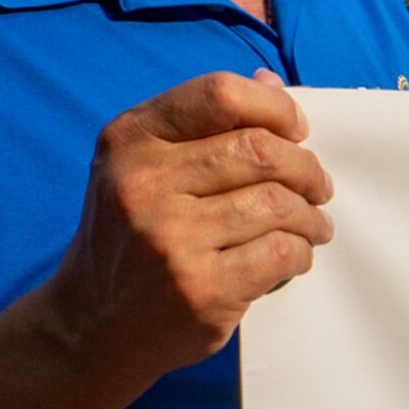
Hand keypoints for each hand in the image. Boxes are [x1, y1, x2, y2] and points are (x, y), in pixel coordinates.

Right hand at [36, 72, 334, 395]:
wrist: (91, 325)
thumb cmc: (128, 238)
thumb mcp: (140, 168)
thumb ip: (201, 124)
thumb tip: (270, 82)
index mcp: (129, 140)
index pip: (220, 95)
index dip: (274, 107)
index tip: (296, 131)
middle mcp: (143, 184)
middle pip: (259, 150)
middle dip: (305, 167)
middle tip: (317, 186)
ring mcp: (171, 239)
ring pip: (276, 202)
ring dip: (310, 214)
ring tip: (314, 223)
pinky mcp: (201, 289)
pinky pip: (280, 252)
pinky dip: (301, 251)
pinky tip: (295, 254)